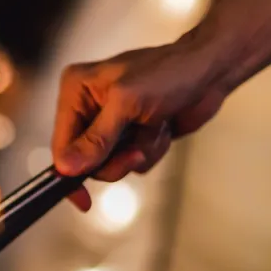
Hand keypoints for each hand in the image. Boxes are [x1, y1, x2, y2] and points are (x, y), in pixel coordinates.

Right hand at [52, 41, 227, 210]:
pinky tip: (162, 127)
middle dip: (115, 159)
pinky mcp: (131, 134)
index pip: (61, 144)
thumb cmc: (170, 72)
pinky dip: (151, 150)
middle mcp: (88, 106)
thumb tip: (66, 168)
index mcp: (76, 90)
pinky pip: (131, 162)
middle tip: (136, 151)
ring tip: (155, 128)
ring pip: (111, 164)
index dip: (69, 173)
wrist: (210, 71)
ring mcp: (110, 123)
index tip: (82, 199)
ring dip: (138, 152)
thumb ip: (95, 139)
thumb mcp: (127, 104)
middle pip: (85, 160)